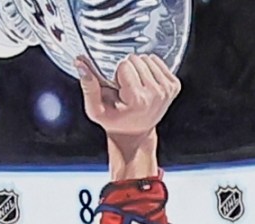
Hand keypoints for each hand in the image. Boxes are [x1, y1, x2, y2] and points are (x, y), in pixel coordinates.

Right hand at [81, 55, 180, 180]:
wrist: (136, 132)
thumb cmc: (115, 121)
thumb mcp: (96, 109)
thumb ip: (88, 86)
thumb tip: (80, 63)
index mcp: (138, 99)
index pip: (125, 65)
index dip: (117, 74)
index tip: (118, 88)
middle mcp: (156, 94)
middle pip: (137, 60)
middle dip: (128, 70)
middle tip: (126, 87)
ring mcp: (167, 90)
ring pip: (148, 59)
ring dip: (139, 68)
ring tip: (135, 85)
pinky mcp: (174, 86)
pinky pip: (159, 62)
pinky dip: (150, 67)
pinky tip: (145, 82)